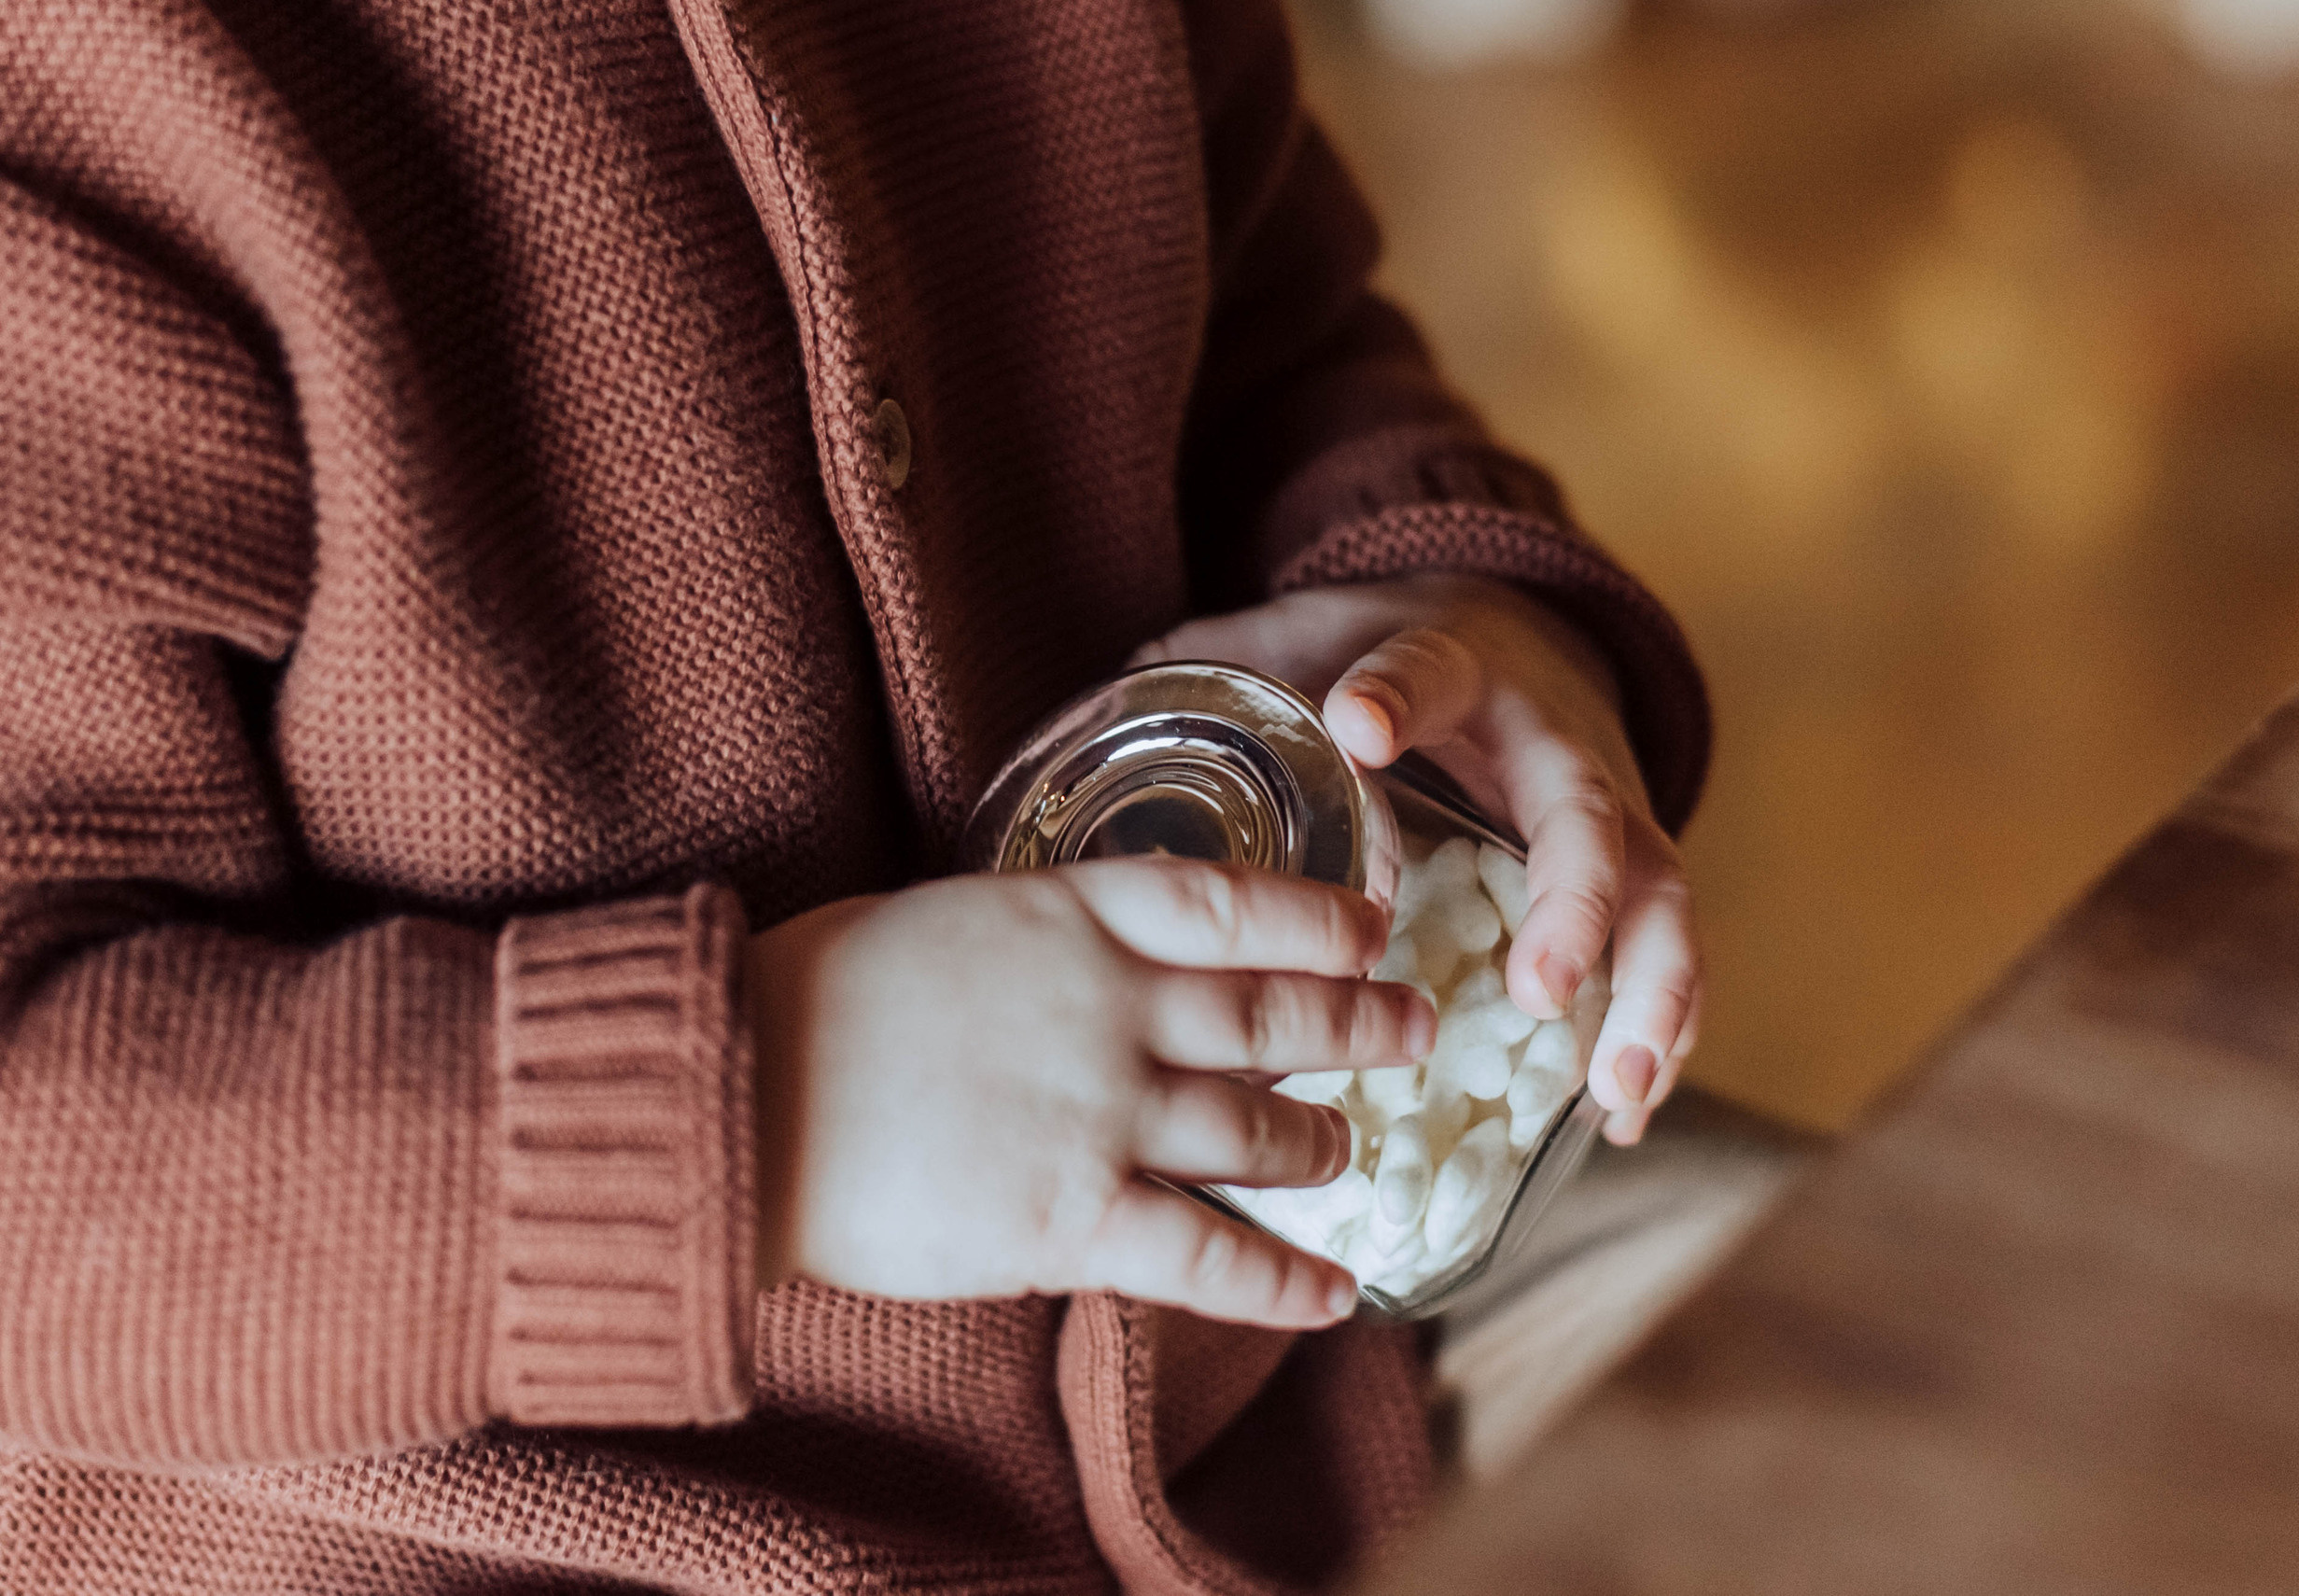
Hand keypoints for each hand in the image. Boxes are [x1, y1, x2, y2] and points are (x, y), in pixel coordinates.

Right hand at [744, 859, 1435, 1325]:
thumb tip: (1089, 958)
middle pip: (1274, 1015)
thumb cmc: (813, 999)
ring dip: (1321, 1146)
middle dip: (1360, 1023)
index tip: (1372, 926)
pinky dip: (1282, 1281)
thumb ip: (1040, 938)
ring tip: (1348, 1151)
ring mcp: (1101, 1115)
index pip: (1233, 906)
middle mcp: (1110, 1009)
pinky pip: (1209, 1257)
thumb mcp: (944, 920)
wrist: (735, 1091)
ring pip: (1259, 1133)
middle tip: (1416, 1027)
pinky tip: (1333, 1294)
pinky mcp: (1073, 1222)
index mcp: (1071, 919)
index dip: (1318, 918)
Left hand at [1132, 574, 1698, 1144]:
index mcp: (1456, 667)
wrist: (1501, 640)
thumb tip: (1098, 711)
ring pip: (1659, 894)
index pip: (1429, 668)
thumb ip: (1215, 672)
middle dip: (1572, 900)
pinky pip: (1665, 954)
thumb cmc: (1373, 659)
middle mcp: (1550, 739)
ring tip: (1613, 1090)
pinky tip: (1619, 1117)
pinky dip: (1659, 1032)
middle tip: (1537, 988)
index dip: (1400, 693)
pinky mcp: (1629, 879)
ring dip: (1648, 995)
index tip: (1360, 724)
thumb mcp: (1293, 644)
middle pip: (1584, 809)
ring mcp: (1607, 811)